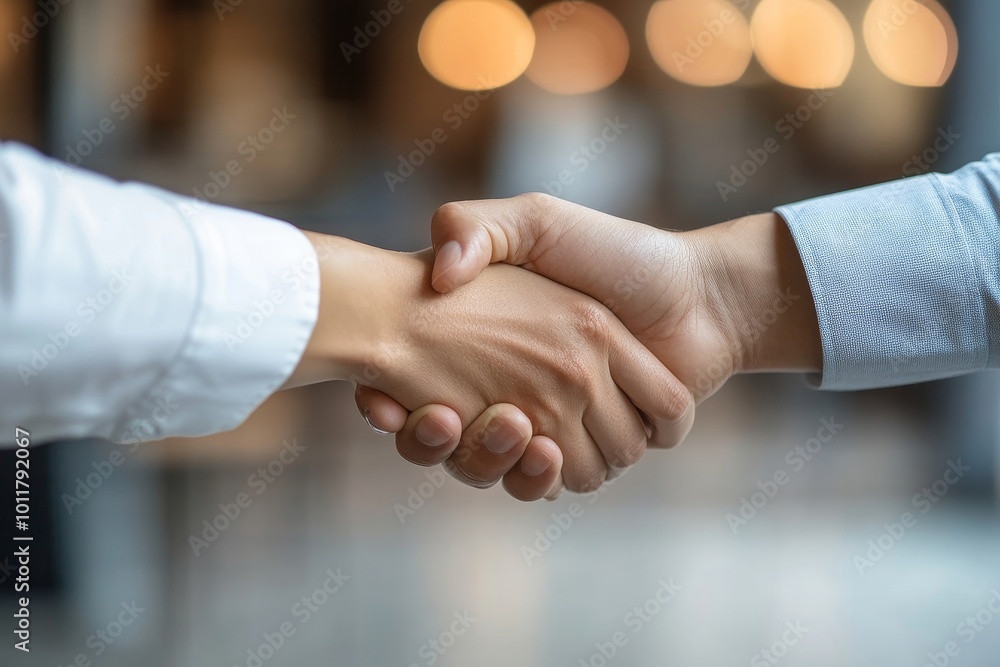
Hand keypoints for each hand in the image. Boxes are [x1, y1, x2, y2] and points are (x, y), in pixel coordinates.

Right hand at [358, 194, 821, 494]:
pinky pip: (554, 481)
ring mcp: (564, 427)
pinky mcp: (599, 453)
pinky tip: (540, 447)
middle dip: (444, 441)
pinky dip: (539, 474)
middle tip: (439, 417)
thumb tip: (431, 274)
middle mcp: (526, 394)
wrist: (698, 294)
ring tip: (503, 425)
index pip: (425, 394)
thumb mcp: (536, 222)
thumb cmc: (616, 253)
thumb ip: (474, 227)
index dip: (399, 407)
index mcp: (502, 352)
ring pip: (502, 470)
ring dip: (489, 461)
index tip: (381, 402)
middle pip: (460, 444)